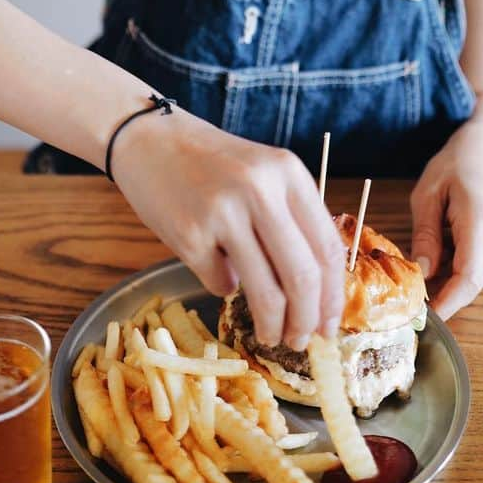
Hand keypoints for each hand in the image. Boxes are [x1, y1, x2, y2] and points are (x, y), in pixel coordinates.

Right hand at [110, 108, 343, 350]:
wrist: (149, 140)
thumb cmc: (211, 164)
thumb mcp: (262, 174)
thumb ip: (290, 218)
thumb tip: (316, 293)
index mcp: (287, 172)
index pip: (326, 247)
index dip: (333, 296)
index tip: (331, 325)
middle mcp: (260, 188)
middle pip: (301, 276)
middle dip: (306, 321)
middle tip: (302, 342)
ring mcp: (223, 211)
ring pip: (265, 292)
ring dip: (272, 326)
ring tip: (270, 336)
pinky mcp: (189, 233)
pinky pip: (219, 284)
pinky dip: (223, 290)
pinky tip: (216, 272)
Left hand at [408, 122, 482, 319]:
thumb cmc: (453, 169)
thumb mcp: (427, 195)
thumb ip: (425, 234)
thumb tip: (422, 272)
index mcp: (481, 219)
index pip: (468, 275)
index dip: (448, 301)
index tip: (426, 317)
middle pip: (473, 282)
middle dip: (443, 294)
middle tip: (414, 296)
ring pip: (477, 278)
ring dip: (450, 278)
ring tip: (431, 251)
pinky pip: (482, 270)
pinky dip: (461, 268)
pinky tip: (451, 244)